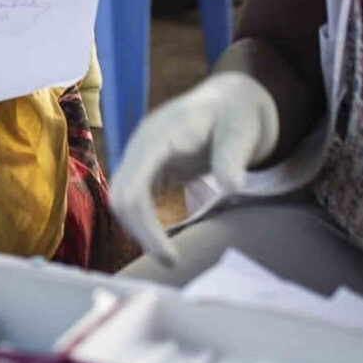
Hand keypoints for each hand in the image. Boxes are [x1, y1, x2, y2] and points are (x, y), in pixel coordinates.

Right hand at [108, 73, 280, 263]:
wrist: (231, 98)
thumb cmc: (237, 113)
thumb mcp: (242, 130)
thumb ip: (233, 156)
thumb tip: (232, 187)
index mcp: (159, 135)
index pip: (134, 187)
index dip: (145, 225)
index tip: (171, 256)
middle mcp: (141, 145)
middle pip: (120, 197)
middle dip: (140, 234)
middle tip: (172, 263)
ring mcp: (142, 156)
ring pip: (122, 200)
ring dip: (139, 229)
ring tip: (169, 255)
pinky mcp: (148, 166)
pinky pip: (134, 197)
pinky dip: (143, 221)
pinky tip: (163, 238)